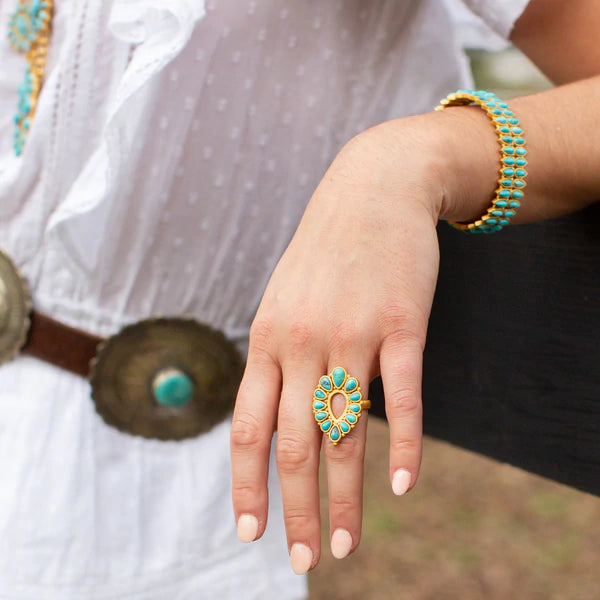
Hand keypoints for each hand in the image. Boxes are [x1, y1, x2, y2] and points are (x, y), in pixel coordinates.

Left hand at [230, 115, 446, 572]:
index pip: (247, 428)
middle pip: (294, 443)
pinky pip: (402, 395)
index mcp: (266, 339)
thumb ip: (278, 356)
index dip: (245, 484)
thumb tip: (281, 416)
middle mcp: (302, 342)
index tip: (250, 531)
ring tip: (346, 543)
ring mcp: (352, 333)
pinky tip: (405, 485)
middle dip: (295, 507)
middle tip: (305, 559)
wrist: (370, 190)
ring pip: (345, 431)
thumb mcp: (284, 300)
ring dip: (346, 496)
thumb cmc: (325, 254)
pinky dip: (404, 444)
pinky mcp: (402, 323)